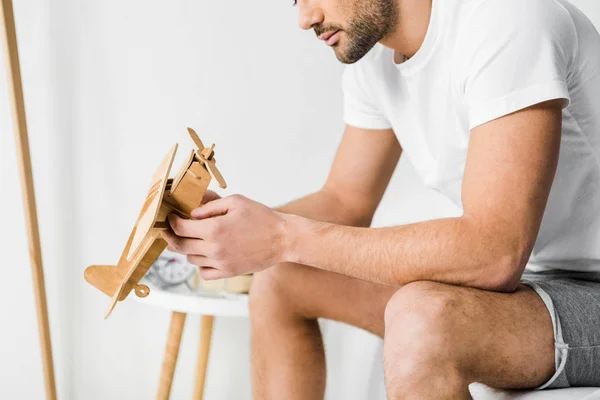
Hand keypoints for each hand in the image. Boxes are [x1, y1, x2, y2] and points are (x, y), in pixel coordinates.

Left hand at [161, 194, 290, 279]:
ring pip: (191, 258)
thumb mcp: (235, 202)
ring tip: (196, 238)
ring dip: (189, 248)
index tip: (171, 217)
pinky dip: (201, 263)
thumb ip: (210, 206)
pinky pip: (204, 272)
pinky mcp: (228, 272)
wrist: (284, 239)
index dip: (171, 222)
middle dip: (172, 235)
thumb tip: (191, 213)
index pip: (180, 228)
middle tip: (171, 229)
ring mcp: (221, 263)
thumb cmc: (262, 217)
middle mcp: (214, 248)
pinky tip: (207, 253)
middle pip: (180, 245)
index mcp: (214, 229)